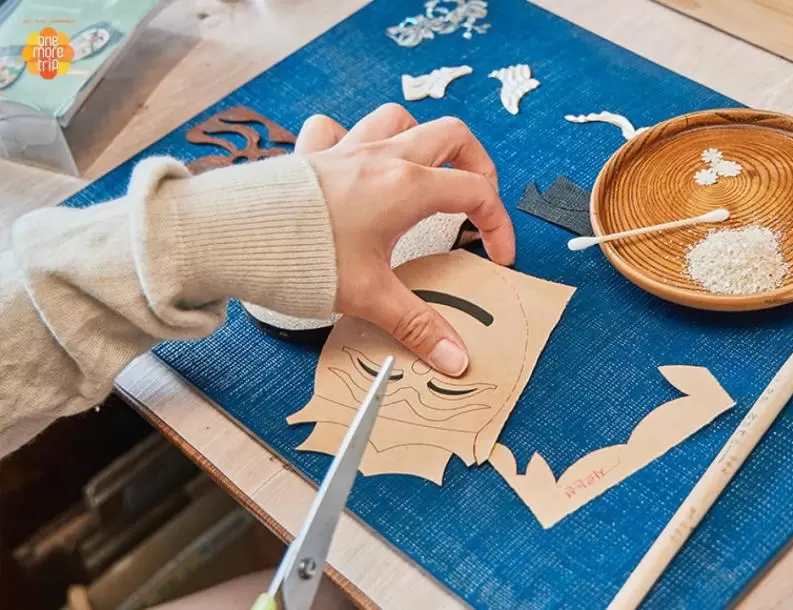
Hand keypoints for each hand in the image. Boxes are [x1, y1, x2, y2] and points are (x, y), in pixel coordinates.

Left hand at [299, 104, 514, 376]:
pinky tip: (353, 165)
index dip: (498, 224)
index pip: (476, 191)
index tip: (497, 257)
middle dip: (475, 163)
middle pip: (452, 136)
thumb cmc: (301, 258)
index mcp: (407, 187)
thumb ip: (417, 326)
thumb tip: (456, 360)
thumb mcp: (369, 296)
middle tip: (474, 200)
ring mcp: (347, 150)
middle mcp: (383, 158)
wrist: (231, 234)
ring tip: (424, 174)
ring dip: (420, 141)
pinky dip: (353, 139)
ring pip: (399, 119)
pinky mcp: (312, 154)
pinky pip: (338, 127)